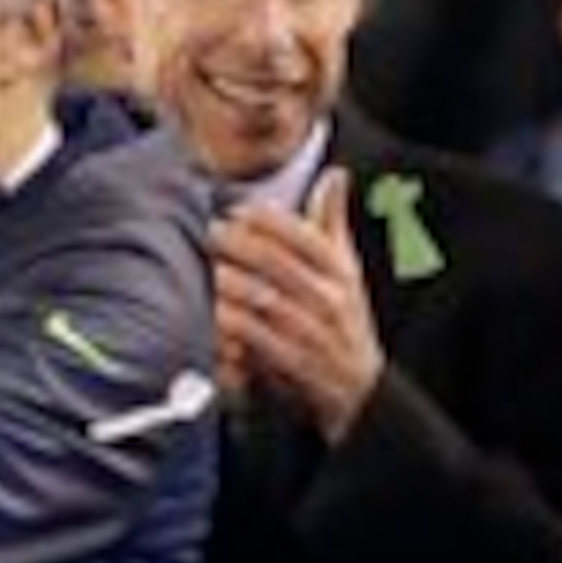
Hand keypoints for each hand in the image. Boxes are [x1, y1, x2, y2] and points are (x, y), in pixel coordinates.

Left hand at [210, 171, 384, 440]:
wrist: (359, 388)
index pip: (303, 236)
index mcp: (340, 271)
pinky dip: (231, 323)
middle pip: (275, 263)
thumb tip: (335, 175)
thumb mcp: (347, 269)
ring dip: (228, 280)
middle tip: (208, 233)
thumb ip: (333, 222)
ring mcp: (311, 331)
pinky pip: (255, 337)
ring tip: (202, 266)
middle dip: (237, 245)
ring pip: (262, 298)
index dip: (265, 220)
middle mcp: (328, 298)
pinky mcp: (293, 361)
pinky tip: (209, 310)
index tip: (236, 211)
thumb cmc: (345, 320)